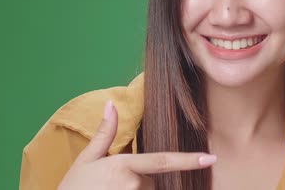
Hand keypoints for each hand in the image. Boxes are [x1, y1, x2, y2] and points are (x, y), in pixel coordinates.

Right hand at [58, 101, 216, 189]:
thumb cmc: (73, 189)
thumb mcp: (86, 160)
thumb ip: (104, 134)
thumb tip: (111, 104)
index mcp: (124, 166)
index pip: (163, 161)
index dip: (189, 160)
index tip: (211, 158)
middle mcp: (134, 185)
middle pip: (154, 180)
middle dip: (142, 181)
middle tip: (114, 185)